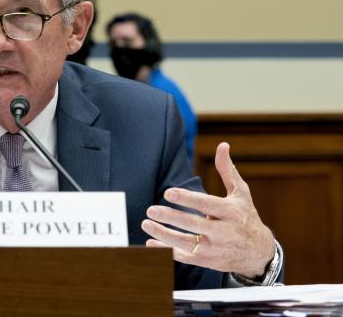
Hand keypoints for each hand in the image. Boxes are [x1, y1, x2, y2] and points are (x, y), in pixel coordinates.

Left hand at [141, 142, 274, 277]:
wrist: (259, 252)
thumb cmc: (246, 217)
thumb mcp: (241, 193)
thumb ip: (227, 170)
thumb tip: (222, 145)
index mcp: (231, 212)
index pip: (206, 204)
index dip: (187, 199)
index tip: (168, 193)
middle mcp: (224, 232)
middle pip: (193, 224)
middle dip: (170, 217)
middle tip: (151, 210)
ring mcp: (215, 248)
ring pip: (186, 243)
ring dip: (164, 235)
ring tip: (146, 224)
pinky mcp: (208, 261)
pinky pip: (184, 258)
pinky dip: (166, 252)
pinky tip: (151, 244)